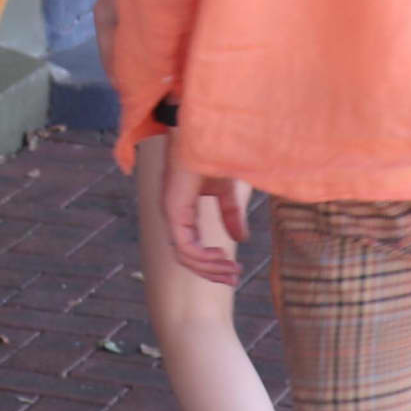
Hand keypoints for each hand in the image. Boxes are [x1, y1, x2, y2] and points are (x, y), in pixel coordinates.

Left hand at [161, 133, 250, 285]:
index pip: (191, 246)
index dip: (211, 264)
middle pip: (187, 257)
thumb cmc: (211, 153)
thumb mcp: (226, 190)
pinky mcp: (173, 209)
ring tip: (232, 271)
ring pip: (185, 256)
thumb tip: (240, 239)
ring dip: (209, 268)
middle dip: (211, 272)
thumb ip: (230, 214)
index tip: (235, 271)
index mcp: (182, 209)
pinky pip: (184, 246)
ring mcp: (171, 212)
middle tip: (234, 279)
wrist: (205, 130)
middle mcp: (173, 213)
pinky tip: (222, 255)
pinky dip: (203, 257)